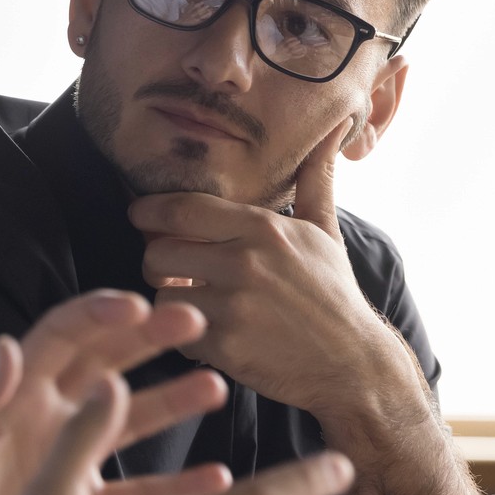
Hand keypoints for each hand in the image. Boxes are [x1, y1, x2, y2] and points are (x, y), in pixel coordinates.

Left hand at [0, 291, 228, 494]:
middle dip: (151, 338)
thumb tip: (6, 345)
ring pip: (133, 420)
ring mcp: (73, 466)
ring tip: (215, 387)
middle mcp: (49, 422)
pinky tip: (216, 480)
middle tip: (193, 320)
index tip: (139, 305)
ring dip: (174, 400)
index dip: (100, 314)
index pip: (62, 336)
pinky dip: (180, 486)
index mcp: (15, 398)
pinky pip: (144, 493)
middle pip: (108, 364)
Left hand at [129, 123, 423, 423]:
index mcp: (263, 227)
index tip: (141, 216)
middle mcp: (245, 261)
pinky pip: (178, 331)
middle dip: (158, 263)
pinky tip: (209, 333)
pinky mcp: (226, 346)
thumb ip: (315, 180)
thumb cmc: (333, 295)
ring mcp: (234, 305)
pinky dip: (186, 335)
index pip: (182, 208)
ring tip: (193, 302)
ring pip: (162, 294)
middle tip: (172, 272)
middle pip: (159, 251)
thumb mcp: (325, 233)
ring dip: (171, 300)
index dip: (150, 211)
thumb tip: (332, 130)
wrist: (353, 364)